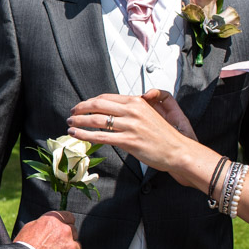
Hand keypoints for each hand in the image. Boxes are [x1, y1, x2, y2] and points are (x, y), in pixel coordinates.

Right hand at [16, 210, 78, 248]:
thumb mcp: (29, 228)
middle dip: (67, 238)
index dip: (64, 224)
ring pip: (76, 248)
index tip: (61, 230)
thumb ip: (44, 224)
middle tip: (55, 247)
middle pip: (73, 232)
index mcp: (53, 221)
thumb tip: (51, 224)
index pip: (68, 217)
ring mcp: (71, 247)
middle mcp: (65, 231)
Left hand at [67, 92, 193, 175]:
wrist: (178, 150)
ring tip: (70, 124)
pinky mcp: (129, 141)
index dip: (89, 101)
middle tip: (71, 113)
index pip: (106, 98)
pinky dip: (85, 135)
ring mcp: (130, 126)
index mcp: (136, 102)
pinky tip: (76, 135)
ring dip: (79, 121)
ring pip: (97, 120)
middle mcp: (132, 111)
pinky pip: (101, 137)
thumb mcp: (147, 115)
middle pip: (98, 105)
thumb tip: (110, 112)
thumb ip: (130, 111)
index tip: (81, 106)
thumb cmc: (162, 135)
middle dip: (80, 108)